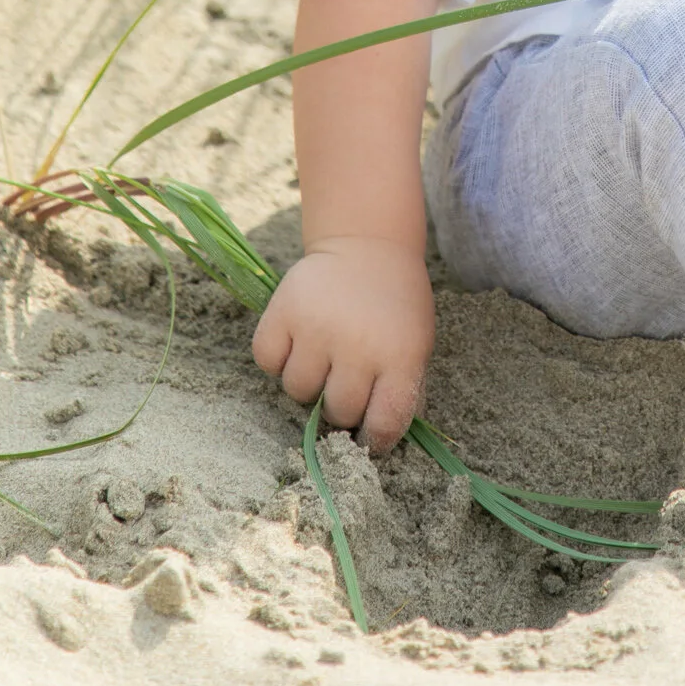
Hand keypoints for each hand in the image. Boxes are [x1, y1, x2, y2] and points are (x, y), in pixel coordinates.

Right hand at [252, 236, 434, 452]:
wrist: (368, 245)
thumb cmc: (395, 304)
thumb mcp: (416, 343)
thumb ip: (404, 391)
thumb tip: (381, 440)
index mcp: (400, 356)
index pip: (384, 424)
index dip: (375, 440)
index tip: (369, 435)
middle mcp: (357, 345)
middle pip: (337, 412)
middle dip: (340, 406)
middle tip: (345, 379)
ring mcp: (317, 327)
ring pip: (297, 390)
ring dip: (308, 381)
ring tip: (323, 353)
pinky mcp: (282, 310)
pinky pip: (268, 361)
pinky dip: (278, 357)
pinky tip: (298, 339)